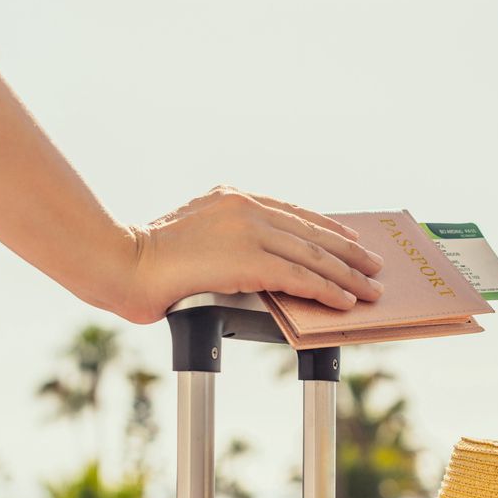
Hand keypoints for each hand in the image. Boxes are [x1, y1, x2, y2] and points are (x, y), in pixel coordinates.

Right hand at [118, 186, 384, 323]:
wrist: (122, 263)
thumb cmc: (148, 259)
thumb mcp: (193, 236)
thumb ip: (226, 240)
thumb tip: (251, 263)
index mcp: (231, 197)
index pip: (293, 212)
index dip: (326, 228)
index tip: (349, 238)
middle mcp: (245, 207)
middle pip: (311, 231)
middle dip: (348, 252)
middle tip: (375, 265)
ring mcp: (249, 231)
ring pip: (313, 254)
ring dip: (348, 275)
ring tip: (371, 289)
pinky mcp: (250, 259)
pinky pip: (301, 276)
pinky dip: (328, 290)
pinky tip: (345, 300)